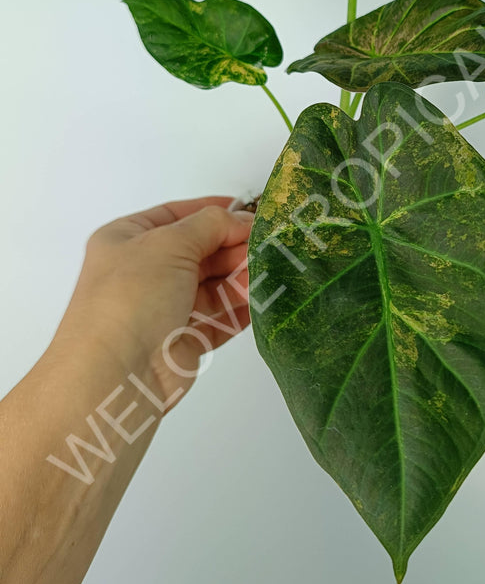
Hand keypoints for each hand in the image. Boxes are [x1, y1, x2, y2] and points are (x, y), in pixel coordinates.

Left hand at [55, 196, 254, 409]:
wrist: (117, 374)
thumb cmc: (130, 298)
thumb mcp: (169, 243)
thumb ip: (211, 224)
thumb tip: (241, 219)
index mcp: (127, 239)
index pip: (176, 215)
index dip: (213, 211)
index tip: (250, 209)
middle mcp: (145, 271)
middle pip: (201, 250)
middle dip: (234, 245)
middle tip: (267, 242)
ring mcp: (166, 307)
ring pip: (215, 284)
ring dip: (242, 275)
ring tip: (269, 268)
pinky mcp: (186, 339)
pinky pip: (222, 316)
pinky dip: (243, 306)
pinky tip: (263, 295)